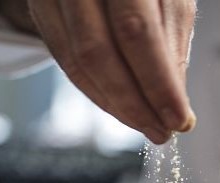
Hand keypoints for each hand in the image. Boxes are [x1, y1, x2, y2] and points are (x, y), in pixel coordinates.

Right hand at [22, 0, 196, 143]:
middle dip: (134, 105)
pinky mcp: (41, 10)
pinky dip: (98, 93)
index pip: (135, 31)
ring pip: (77, 63)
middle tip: (161, 132)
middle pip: (97, 52)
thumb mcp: (172, 0)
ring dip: (116, 106)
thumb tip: (176, 106)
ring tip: (148, 125)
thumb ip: (172, 48)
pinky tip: (122, 108)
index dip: (157, 83)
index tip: (178, 120)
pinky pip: (66, 62)